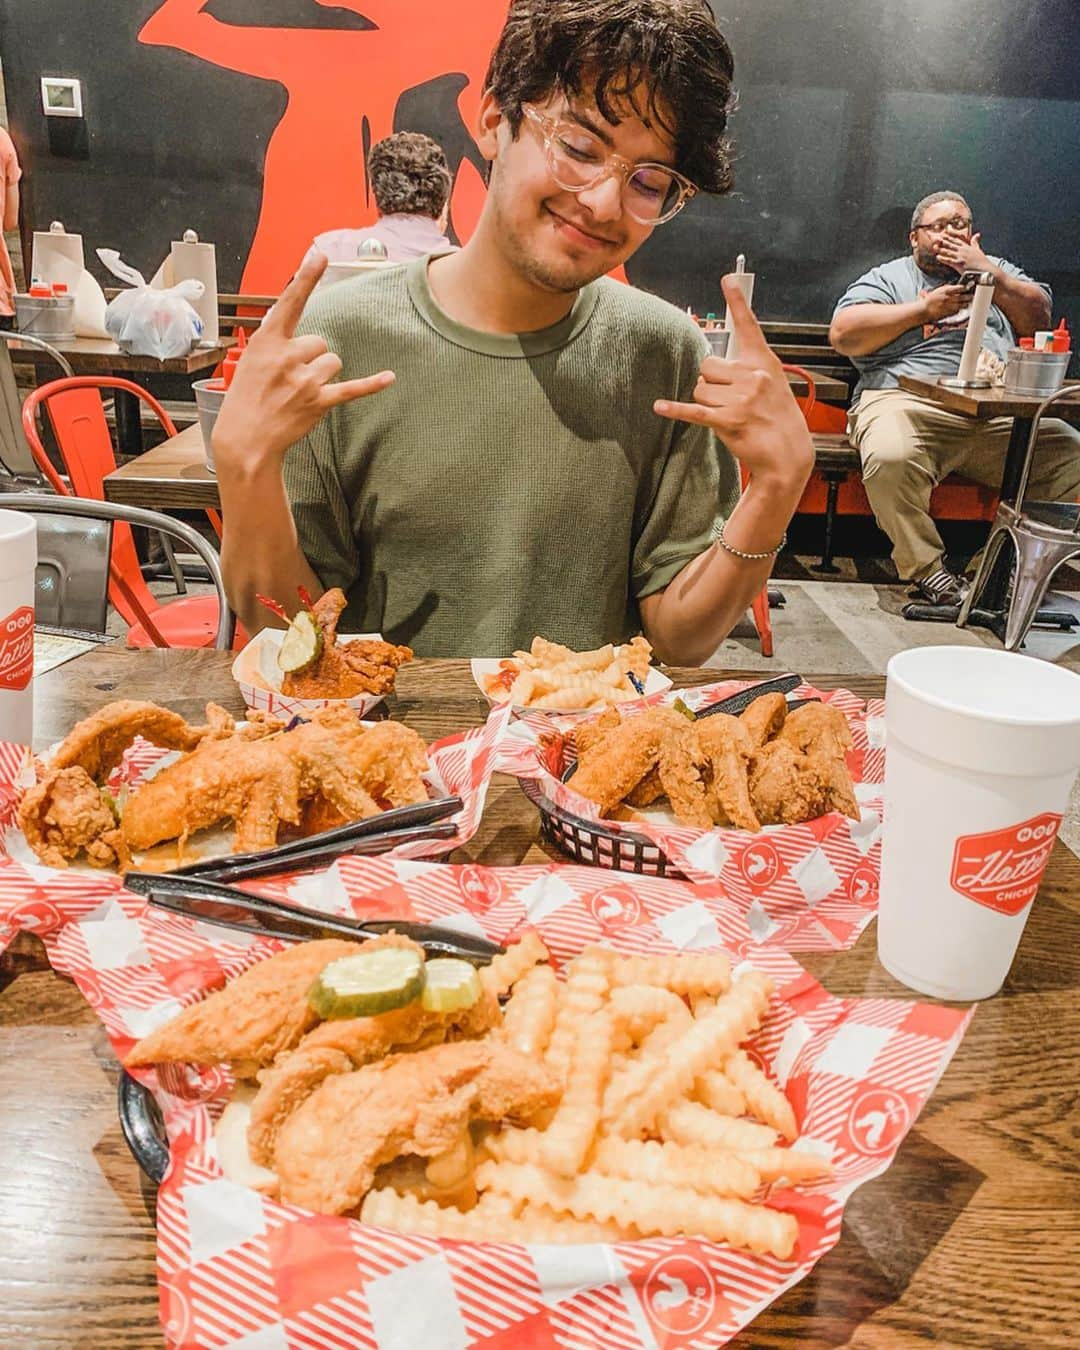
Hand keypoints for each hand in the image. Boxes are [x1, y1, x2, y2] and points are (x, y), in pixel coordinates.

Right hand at [212, 247, 394, 468]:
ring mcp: (304, 380)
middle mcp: (287, 357)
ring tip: (300, 392)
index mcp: (266, 342)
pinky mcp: (319, 402)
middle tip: (290, 379)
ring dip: (323, 375)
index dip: (306, 278)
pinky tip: (388, 377)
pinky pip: (351, 388)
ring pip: (333, 362)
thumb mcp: (252, 361)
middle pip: (319, 342)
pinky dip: (371, 384)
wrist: (245, 439)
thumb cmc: (247, 400)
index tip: (320, 256)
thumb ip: (277, 344)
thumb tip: (305, 340)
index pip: (290, 303)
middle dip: (311, 358)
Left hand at [653, 274, 812, 487]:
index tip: (728, 279)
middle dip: (710, 381)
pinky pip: (694, 410)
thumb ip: (748, 370)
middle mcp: (752, 376)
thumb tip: (712, 368)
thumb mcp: (772, 385)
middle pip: (708, 365)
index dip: (737, 302)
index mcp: (763, 363)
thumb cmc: (778, 418)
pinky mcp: (728, 420)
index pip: (748, 326)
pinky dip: (675, 409)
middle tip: (725, 397)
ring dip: (705, 401)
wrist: (788, 453)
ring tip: (725, 413)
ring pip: (700, 388)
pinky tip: (660, 406)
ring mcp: (741, 399)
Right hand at [920, 284, 969, 322]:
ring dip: (966, 303)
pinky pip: (958, 310)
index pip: (960, 288)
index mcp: (946, 290)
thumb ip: (948, 289)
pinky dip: (959, 309)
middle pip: (964, 297)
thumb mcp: (939, 291)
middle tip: (971, 296)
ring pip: (963, 304)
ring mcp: (949, 306)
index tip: (968, 288)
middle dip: (969, 296)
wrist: (923, 310)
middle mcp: (949, 298)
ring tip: (967, 303)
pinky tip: (959, 308)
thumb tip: (958, 288)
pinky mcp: (949, 313)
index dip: (966, 288)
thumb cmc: (930, 300)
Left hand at [933, 231, 990, 276]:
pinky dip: (943, 259)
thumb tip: (977, 234)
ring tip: (934, 245)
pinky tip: (938, 257)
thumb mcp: (978, 250)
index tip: (945, 229)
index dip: (951, 234)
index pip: (957, 239)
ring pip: (949, 251)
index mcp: (967, 247)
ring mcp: (961, 257)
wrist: (986, 270)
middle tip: (935, 236)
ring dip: (941, 248)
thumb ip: (975, 242)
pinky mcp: (960, 264)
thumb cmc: (982, 262)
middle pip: (951, 243)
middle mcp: (963, 250)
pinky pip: (950, 261)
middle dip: (943, 240)